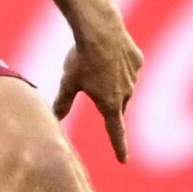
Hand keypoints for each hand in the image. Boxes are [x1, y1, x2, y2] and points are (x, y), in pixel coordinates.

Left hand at [53, 22, 144, 162]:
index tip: (123, 160)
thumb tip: (55, 119)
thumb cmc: (81, 59)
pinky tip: (109, 52)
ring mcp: (134, 76)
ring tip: (96, 65)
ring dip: (113, 82)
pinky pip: (129, 67)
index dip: (118, 147)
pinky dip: (120, 64)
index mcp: (110, 104)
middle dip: (109, 104)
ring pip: (124, 86)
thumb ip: (63, 103)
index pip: (115, 131)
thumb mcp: (68, 83)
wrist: (101, 31)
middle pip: (117, 106)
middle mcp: (126, 93)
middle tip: (95, 92)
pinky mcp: (138, 60)